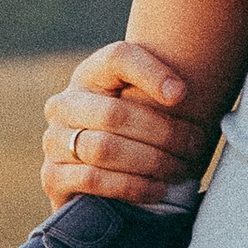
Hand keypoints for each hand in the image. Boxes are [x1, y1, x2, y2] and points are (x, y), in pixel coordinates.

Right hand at [43, 40, 209, 208]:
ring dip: (151, 162)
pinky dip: (132, 186)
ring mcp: (53, 141)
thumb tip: (179, 94)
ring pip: (105, 148)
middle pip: (115, 113)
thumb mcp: (148, 105)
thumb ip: (163, 90)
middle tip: (195, 147)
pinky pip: (94, 180)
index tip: (184, 94)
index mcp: (89, 75)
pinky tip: (158, 190)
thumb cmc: (136, 136)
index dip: (151, 72)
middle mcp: (64, 104)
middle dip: (163, 133)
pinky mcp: (52, 177)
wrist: (98, 180)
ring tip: (180, 170)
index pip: (117, 58)